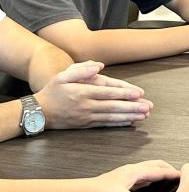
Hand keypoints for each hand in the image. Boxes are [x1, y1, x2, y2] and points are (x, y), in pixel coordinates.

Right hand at [34, 61, 152, 128]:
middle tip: (148, 107)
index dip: (124, 93)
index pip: (107, 93)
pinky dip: (118, 124)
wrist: (38, 113)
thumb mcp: (62, 76)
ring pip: (111, 118)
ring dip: (129, 117)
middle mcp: (86, 106)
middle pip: (113, 107)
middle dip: (132, 107)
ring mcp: (86, 117)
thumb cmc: (52, 91)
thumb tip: (98, 65)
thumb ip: (81, 70)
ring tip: (144, 115)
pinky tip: (130, 122)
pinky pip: (105, 125)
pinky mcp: (85, 125)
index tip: (138, 94)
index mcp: (83, 93)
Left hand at [83, 160, 180, 191]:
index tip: (186, 176)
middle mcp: (132, 170)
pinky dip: (152, 178)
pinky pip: (142, 177)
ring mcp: (126, 175)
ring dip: (160, 172)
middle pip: (156, 165)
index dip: (173, 173)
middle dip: (169, 169)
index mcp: (135, 171)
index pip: (160, 171)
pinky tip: (150, 186)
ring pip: (149, 170)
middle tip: (180, 176)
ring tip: (169, 180)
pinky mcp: (121, 182)